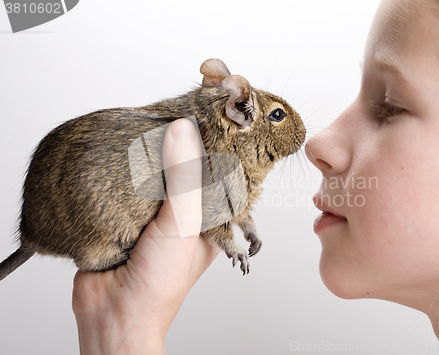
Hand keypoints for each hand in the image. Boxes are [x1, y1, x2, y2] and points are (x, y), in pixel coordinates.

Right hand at [72, 119, 219, 354]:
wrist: (112, 313)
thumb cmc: (161, 282)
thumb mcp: (184, 223)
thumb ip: (185, 178)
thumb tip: (183, 130)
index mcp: (212, 217)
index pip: (220, 173)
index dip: (217, 146)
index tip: (212, 116)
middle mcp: (186, 213)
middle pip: (185, 169)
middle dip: (180, 145)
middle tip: (175, 112)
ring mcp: (155, 214)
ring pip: (155, 174)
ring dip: (148, 156)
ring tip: (148, 123)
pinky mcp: (126, 215)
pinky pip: (127, 184)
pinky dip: (123, 170)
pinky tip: (120, 149)